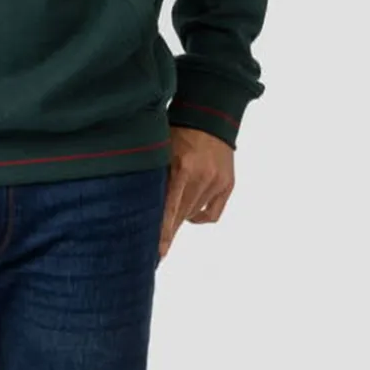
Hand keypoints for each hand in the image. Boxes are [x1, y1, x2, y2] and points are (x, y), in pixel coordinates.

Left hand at [160, 127, 234, 258]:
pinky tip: (190, 210)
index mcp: (182, 167)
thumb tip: (141, 208)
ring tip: (171, 210)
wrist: (210, 116)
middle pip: (181, 216)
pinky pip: (211, 214)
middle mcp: (202, 177)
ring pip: (193, 215)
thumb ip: (155, 177)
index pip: (169, 209)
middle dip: (168, 232)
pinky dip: (199, 216)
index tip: (157, 253)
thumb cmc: (178, 131)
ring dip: (180, 217)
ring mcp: (217, 182)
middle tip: (157, 248)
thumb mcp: (161, 150)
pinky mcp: (228, 185)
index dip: (162, 233)